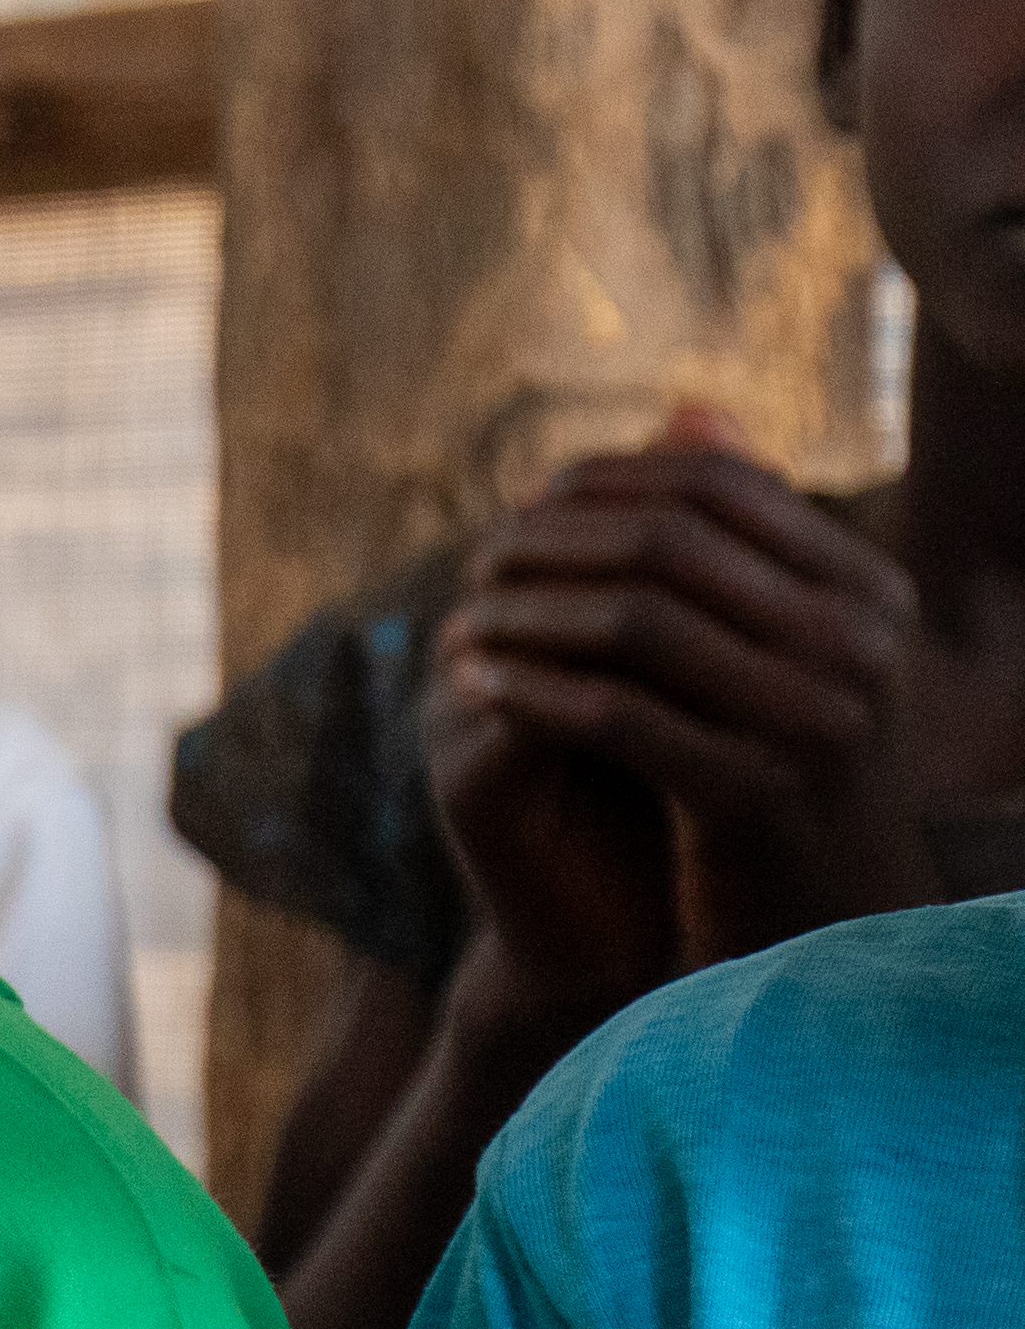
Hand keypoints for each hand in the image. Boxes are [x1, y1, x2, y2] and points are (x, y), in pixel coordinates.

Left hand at [437, 410, 928, 982]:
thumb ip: (736, 538)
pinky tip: (472, 684)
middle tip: (477, 555)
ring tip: (461, 618)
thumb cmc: (788, 766)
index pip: (718, 489)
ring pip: (633, 623)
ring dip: (528, 613)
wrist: (830, 918)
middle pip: (668, 544)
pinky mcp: (755, 796)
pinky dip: (529, 690)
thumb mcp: (782, 643)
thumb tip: (687, 410)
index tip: (523, 501)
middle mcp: (857, 644)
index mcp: (867, 593)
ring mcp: (814, 720)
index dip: (606, 484)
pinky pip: (615, 716)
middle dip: (554, 542)